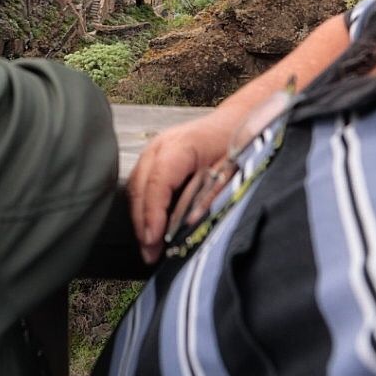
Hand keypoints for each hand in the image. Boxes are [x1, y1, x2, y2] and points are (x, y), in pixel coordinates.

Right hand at [129, 111, 235, 264]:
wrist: (238, 120)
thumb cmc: (239, 143)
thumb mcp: (233, 171)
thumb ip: (211, 196)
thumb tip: (191, 225)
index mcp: (182, 146)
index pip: (158, 182)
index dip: (153, 213)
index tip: (153, 241)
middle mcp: (161, 146)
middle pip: (141, 187)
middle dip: (143, 224)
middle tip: (150, 255)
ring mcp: (154, 150)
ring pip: (136, 188)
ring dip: (140, 219)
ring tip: (149, 249)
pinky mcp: (154, 159)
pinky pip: (141, 185)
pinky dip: (144, 209)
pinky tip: (151, 230)